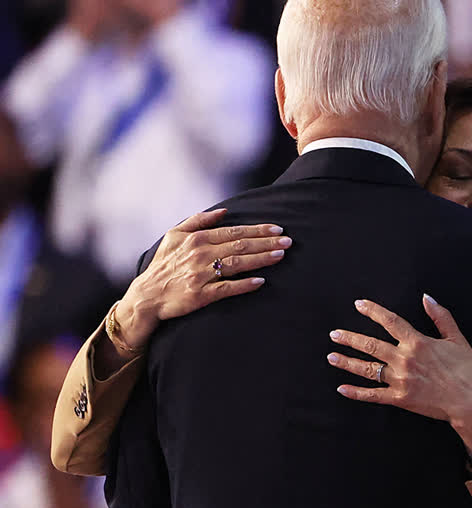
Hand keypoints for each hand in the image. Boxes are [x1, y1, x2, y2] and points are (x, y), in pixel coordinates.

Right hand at [99, 209, 291, 372]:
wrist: (147, 296)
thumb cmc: (163, 264)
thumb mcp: (174, 235)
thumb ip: (198, 220)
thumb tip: (223, 211)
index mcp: (197, 238)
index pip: (234, 231)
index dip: (258, 230)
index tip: (278, 229)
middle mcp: (200, 254)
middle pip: (240, 246)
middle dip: (266, 243)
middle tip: (288, 241)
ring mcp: (201, 275)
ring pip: (237, 264)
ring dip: (261, 259)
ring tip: (280, 256)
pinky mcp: (200, 295)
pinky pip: (226, 289)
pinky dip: (244, 285)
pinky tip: (260, 282)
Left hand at [327, 295, 471, 456]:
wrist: (471, 402)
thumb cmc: (467, 371)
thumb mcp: (457, 339)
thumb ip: (440, 317)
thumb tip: (427, 297)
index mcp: (418, 342)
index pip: (390, 321)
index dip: (373, 311)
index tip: (359, 305)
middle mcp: (405, 360)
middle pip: (371, 345)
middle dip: (350, 338)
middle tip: (334, 334)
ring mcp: (400, 380)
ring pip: (368, 369)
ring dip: (347, 362)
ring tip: (332, 356)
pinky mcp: (400, 399)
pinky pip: (373, 395)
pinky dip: (357, 392)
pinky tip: (342, 388)